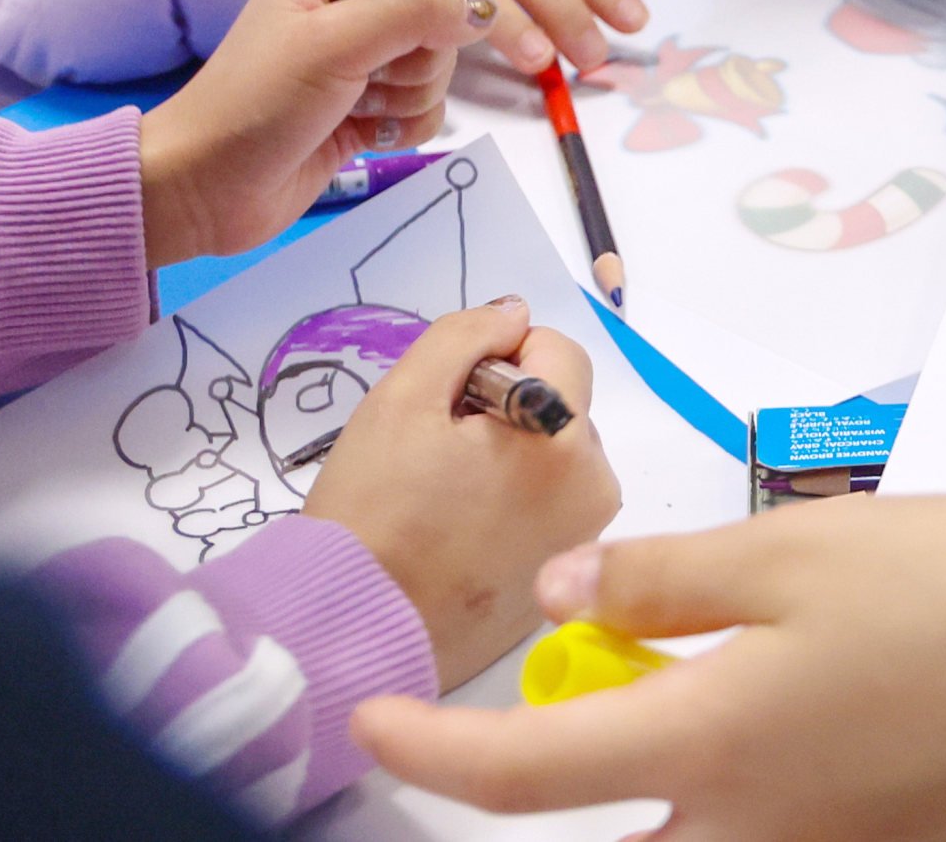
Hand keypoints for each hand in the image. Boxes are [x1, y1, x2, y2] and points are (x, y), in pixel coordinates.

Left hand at [134, 0, 483, 265]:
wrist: (206, 192)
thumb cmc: (255, 104)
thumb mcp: (332, 42)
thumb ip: (412, 12)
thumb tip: (482, 9)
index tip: (415, 27)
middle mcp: (346, 12)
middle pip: (436, 17)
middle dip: (417, 56)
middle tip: (369, 77)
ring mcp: (358, 66)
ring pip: (435, 68)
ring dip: (409, 97)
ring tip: (357, 110)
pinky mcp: (366, 115)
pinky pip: (425, 110)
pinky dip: (405, 128)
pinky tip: (366, 138)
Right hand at [303, 300, 621, 690]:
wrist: (350, 629)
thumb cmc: (372, 510)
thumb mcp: (402, 398)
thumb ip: (464, 336)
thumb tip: (515, 314)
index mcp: (565, 437)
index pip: (558, 350)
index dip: (497, 357)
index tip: (447, 402)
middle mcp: (595, 488)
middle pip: (559, 406)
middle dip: (505, 410)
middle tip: (436, 454)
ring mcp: (582, 541)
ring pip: (552, 459)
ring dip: (508, 458)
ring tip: (442, 498)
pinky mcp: (559, 580)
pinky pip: (546, 512)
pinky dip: (511, 507)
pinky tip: (455, 536)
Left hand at [351, 497, 945, 841]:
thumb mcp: (797, 548)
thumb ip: (666, 579)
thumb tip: (563, 596)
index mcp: (711, 746)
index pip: (520, 777)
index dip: (425, 753)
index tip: (368, 727)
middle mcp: (747, 830)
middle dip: (527, 809)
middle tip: (496, 746)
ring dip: (629, 810)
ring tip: (619, 727)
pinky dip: (709, 808)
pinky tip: (735, 730)